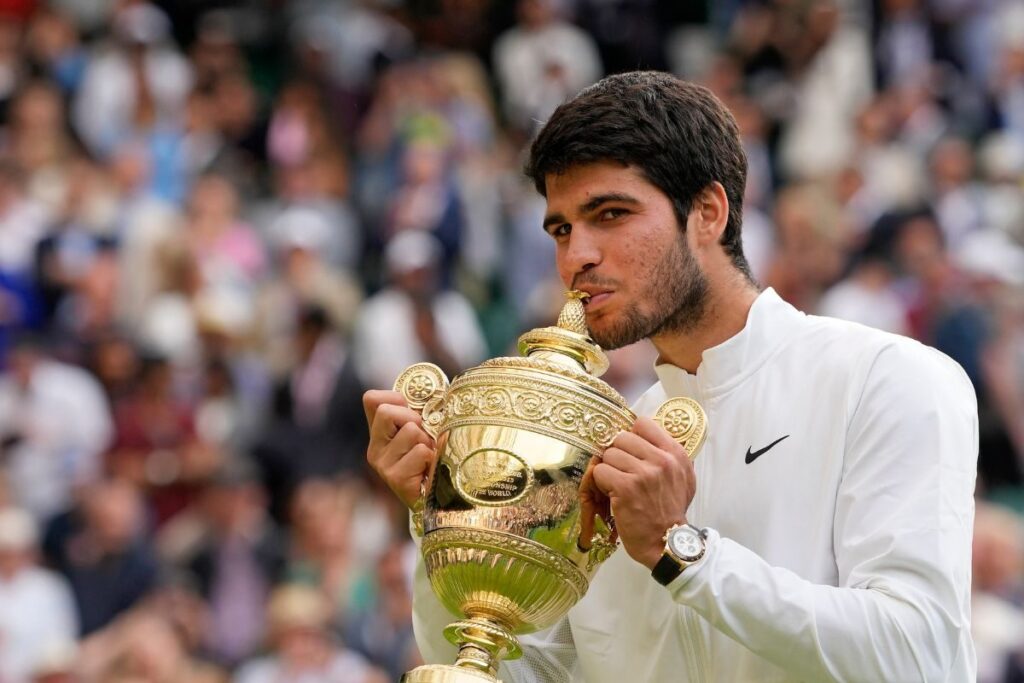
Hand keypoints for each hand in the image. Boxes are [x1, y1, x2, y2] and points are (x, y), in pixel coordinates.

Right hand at [363, 389, 435, 508]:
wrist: (438, 497)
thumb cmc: (432, 459)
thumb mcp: (423, 430)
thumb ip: (417, 412)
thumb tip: (433, 391)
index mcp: (379, 433)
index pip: (371, 399)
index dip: (395, 398)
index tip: (411, 411)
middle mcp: (375, 448)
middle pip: (387, 412)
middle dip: (413, 419)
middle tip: (423, 437)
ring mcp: (382, 464)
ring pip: (410, 431)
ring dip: (427, 441)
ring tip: (428, 456)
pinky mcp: (395, 478)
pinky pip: (420, 451)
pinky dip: (431, 457)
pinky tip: (429, 470)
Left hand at [585, 417, 696, 568]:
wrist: (667, 543)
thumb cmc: (672, 511)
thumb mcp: (683, 478)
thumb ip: (667, 455)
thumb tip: (645, 437)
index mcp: (675, 453)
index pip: (643, 423)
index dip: (631, 436)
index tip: (629, 450)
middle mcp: (661, 460)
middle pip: (621, 438)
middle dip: (617, 454)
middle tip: (621, 471)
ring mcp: (642, 473)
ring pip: (608, 454)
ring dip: (608, 470)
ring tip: (617, 485)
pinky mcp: (625, 487)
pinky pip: (600, 471)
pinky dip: (601, 483)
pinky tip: (611, 494)